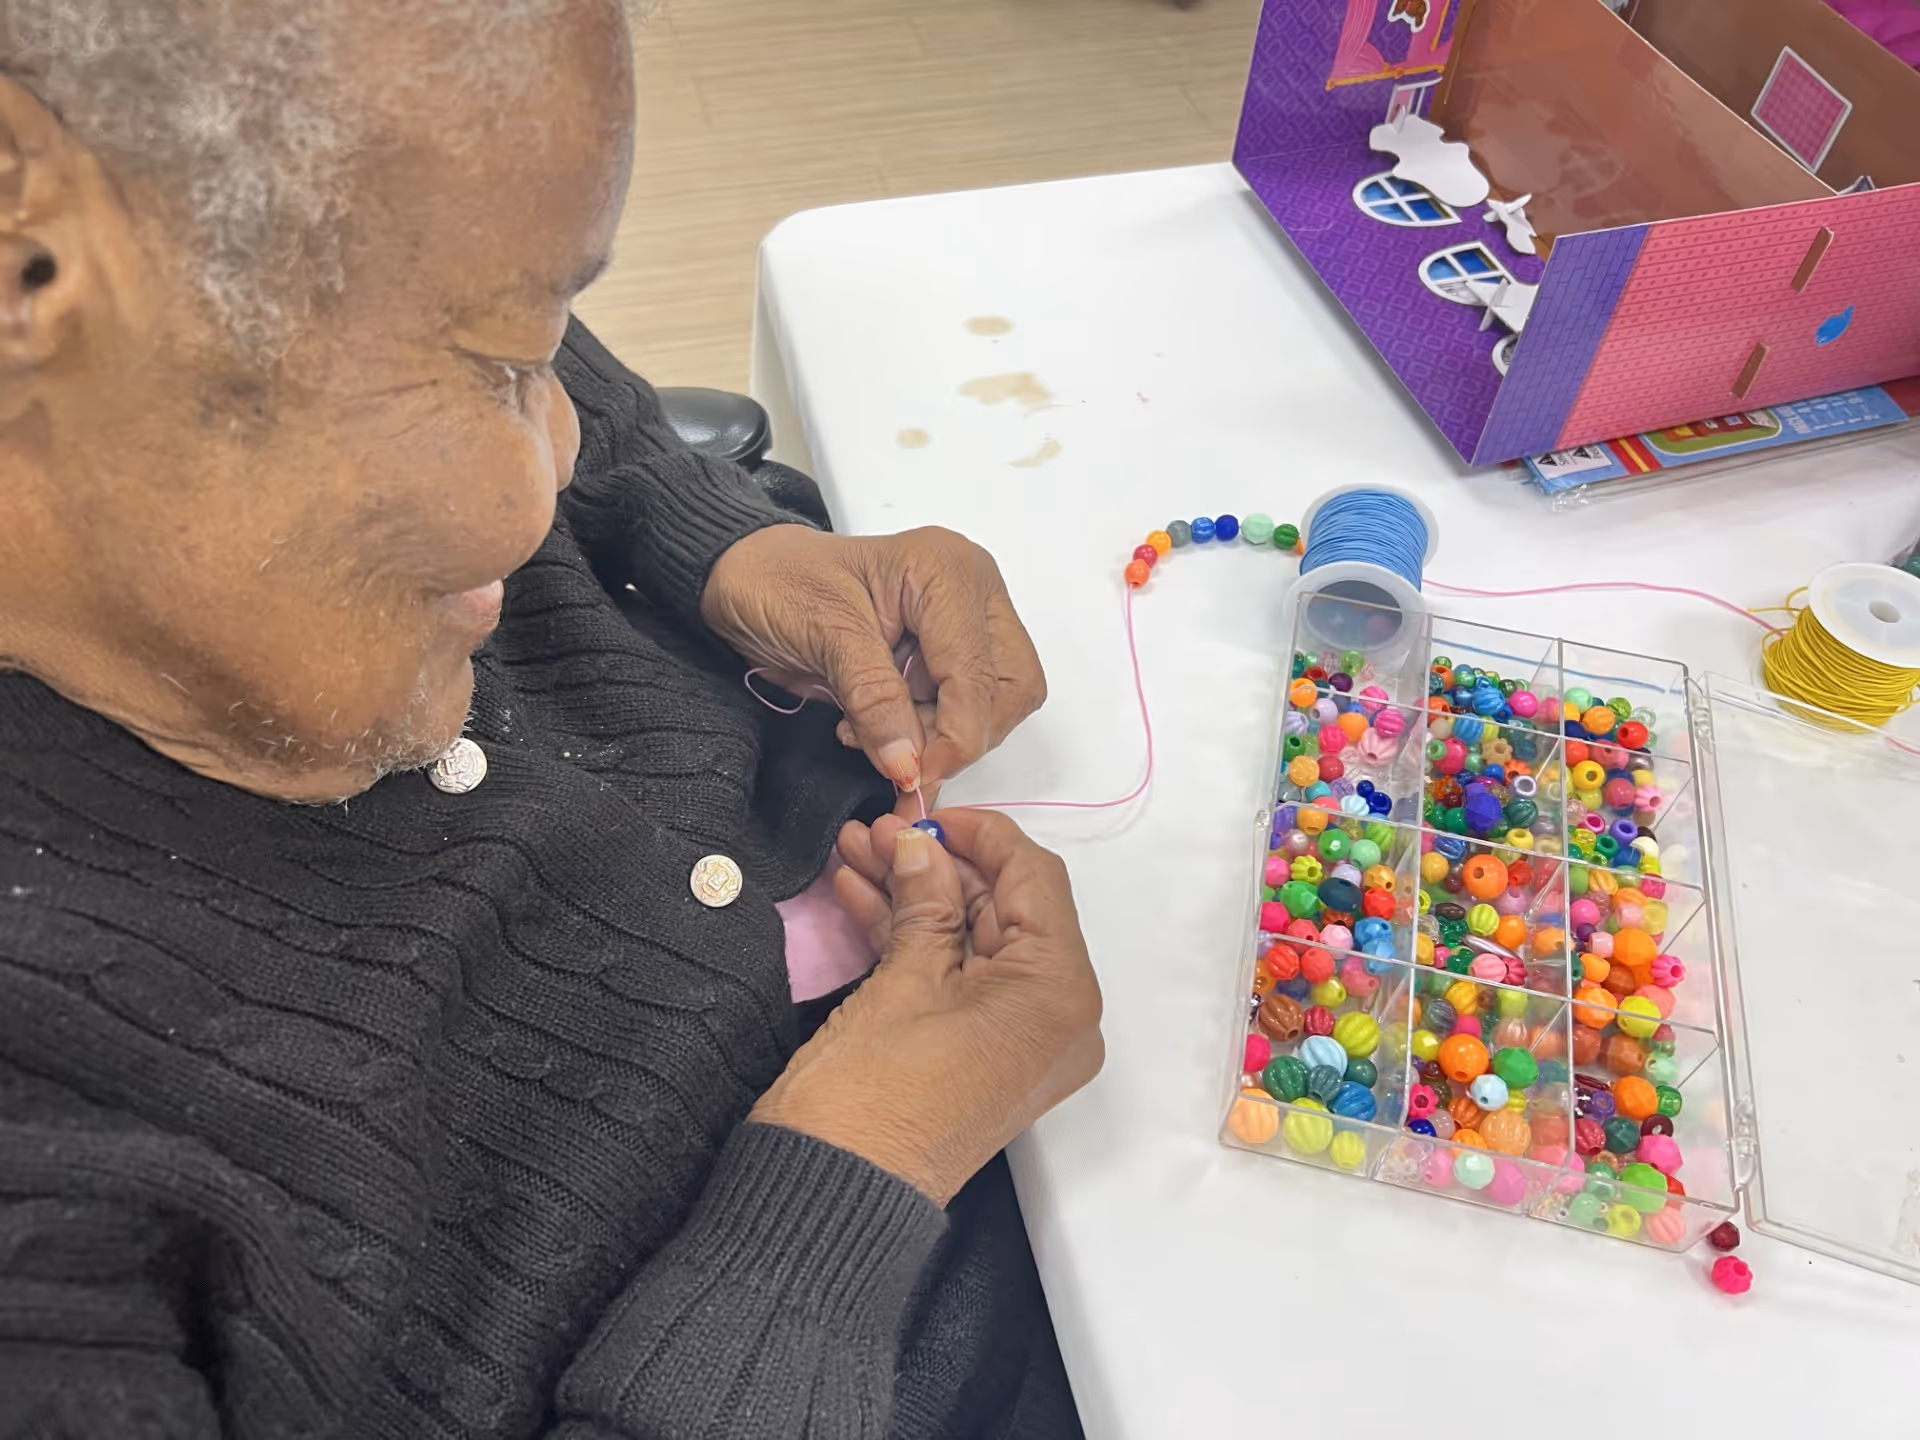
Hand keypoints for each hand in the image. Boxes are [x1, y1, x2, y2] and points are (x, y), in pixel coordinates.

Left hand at [701, 526, 1044, 807]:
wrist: (743, 580)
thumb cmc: (776, 583)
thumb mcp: (824, 635)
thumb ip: (874, 699)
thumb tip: (910, 763)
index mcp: (947, 570)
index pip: (979, 672)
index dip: (954, 735)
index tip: (915, 777)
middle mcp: (971, 592)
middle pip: (1008, 690)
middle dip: (956, 734)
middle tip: (898, 756)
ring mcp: (964, 624)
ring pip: (995, 706)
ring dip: (938, 736)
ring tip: (870, 730)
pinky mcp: (947, 655)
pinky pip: (964, 710)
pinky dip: (925, 732)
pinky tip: (874, 725)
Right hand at [751, 811, 1102, 1205]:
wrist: (831, 1197)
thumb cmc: (874, 1098)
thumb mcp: (903, 978)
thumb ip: (923, 898)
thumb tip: (921, 845)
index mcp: (1060, 992)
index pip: (1035, 878)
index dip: (980, 835)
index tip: (924, 811)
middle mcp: (1058, 1018)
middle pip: (1005, 909)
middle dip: (937, 865)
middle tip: (873, 831)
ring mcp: (1020, 1040)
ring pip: (973, 940)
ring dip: (917, 895)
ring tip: (854, 854)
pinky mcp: (981, 1054)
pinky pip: (959, 978)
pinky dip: (915, 939)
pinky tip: (861, 895)